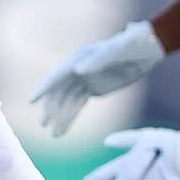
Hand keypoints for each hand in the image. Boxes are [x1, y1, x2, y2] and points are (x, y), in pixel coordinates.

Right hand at [30, 20, 163, 135]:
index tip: (31, 100)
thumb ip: (98, 60)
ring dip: (61, 117)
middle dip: (51, 109)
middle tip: (43, 125)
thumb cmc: (132, 45)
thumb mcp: (117, 51)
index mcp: (79, 59)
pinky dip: (70, 116)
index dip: (44, 88)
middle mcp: (77, 70)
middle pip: (59, 92)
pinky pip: (77, 104)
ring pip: (67, 101)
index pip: (57, 76)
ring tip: (55, 135)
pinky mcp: (93, 89)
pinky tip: (63, 129)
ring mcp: (84, 80)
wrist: (148, 49)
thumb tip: (77, 70)